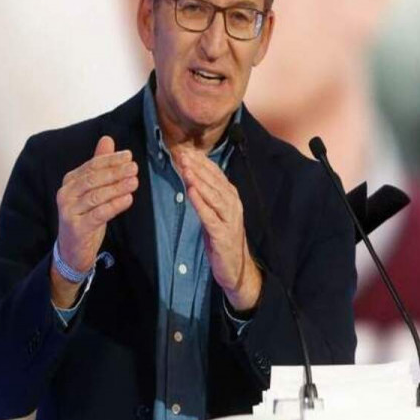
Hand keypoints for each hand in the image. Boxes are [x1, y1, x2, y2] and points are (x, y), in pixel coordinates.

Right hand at [52, 136, 137, 301]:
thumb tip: (107, 139)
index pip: (91, 166)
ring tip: (135, 181)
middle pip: (93, 179)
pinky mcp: (77, 228)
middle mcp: (66, 194)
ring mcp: (69, 212)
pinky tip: (128, 199)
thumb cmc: (86, 215)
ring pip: (96, 196)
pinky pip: (98, 214)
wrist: (73, 249)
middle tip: (134, 167)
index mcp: (70, 181)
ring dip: (117, 187)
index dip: (110, 160)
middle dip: (115, 172)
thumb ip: (98, 165)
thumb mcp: (92, 189)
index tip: (129, 156)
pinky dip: (114, 205)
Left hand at [176, 148, 261, 311]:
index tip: (186, 150)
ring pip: (214, 196)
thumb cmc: (223, 239)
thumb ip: (208, 196)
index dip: (201, 162)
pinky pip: (210, 216)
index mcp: (231, 198)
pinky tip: (191, 192)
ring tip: (187, 169)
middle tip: (183, 154)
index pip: (216, 175)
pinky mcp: (223, 235)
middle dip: (199, 167)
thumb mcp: (216, 214)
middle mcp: (233, 206)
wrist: (237, 269)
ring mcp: (229, 220)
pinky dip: (201, 203)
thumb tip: (193, 176)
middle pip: (215, 182)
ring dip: (200, 181)